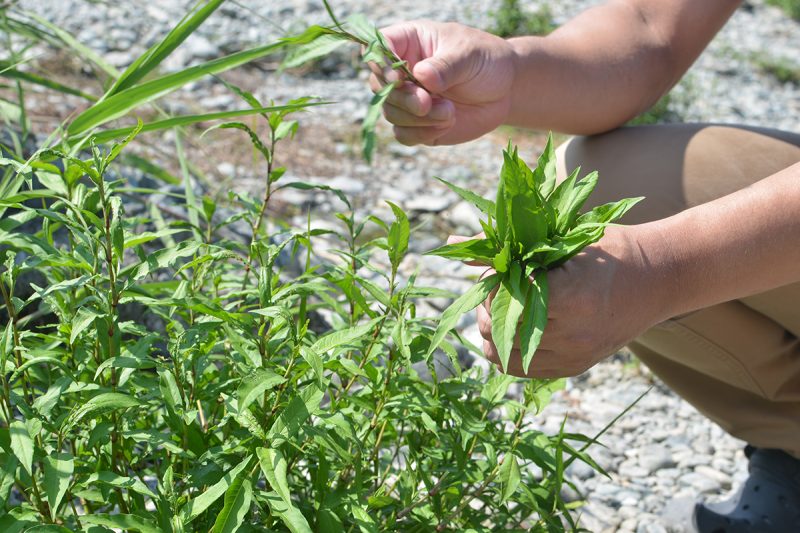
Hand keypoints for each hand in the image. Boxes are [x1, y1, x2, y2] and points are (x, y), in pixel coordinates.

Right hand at [369, 21, 515, 145]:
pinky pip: (404, 134)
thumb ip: (445, 65)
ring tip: (449, 112)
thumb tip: (420, 75)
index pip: (378, 48)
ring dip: (418, 118)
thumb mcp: (468, 55)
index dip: (381, 65)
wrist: (504, 90)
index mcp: (408, 42)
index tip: (399, 79)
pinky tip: (446, 124)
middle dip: (402, 98)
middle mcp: (401, 72)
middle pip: (380, 87)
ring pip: (391, 113)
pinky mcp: (417, 124)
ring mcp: (407, 99)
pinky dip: (422, 133)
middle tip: (426, 102)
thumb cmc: (485, 61)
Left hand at [469, 225, 673, 377]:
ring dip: (493, 331)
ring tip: (506, 308)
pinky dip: (508, 349)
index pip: (502, 298)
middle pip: (496, 329)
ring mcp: (573, 356)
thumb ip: (506, 250)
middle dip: (488, 306)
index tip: (500, 268)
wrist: (659, 279)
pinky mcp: (574, 368)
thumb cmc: (609, 249)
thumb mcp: (559, 240)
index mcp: (570, 296)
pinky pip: (520, 369)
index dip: (491, 282)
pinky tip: (517, 325)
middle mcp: (572, 334)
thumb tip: (451, 246)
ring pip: (501, 356)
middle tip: (499, 287)